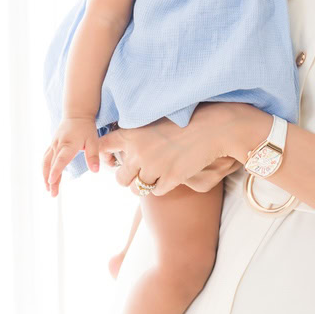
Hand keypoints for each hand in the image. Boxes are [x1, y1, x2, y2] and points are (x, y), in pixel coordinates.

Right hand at [43, 116, 100, 195]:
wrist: (76, 114)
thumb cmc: (86, 128)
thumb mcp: (93, 141)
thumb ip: (93, 156)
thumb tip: (95, 171)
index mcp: (68, 144)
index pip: (60, 160)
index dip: (56, 171)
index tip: (51, 182)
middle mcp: (58, 145)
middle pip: (51, 165)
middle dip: (50, 180)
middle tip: (52, 194)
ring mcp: (53, 145)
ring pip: (45, 162)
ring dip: (45, 176)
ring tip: (48, 188)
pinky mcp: (52, 145)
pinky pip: (45, 158)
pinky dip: (45, 169)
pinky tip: (47, 177)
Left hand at [97, 103, 251, 197]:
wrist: (213, 128)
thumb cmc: (185, 122)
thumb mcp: (154, 121)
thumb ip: (135, 135)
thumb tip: (120, 152)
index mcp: (132, 134)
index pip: (102, 148)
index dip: (103, 157)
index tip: (111, 160)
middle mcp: (139, 152)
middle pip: (119, 178)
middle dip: (128, 178)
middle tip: (138, 174)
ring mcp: (154, 167)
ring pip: (136, 189)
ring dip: (143, 186)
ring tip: (153, 178)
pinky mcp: (170, 178)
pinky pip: (155, 192)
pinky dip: (161, 187)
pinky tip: (170, 177)